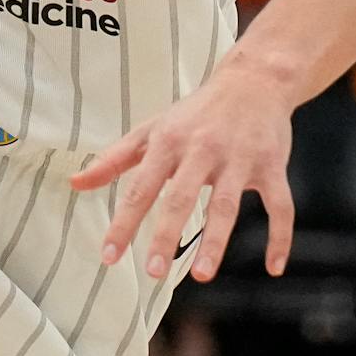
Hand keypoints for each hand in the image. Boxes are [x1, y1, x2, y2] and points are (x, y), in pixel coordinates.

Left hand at [68, 63, 295, 282]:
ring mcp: (238, 158)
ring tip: (202, 274)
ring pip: (226, 204)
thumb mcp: (152, 129)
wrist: (253, 80)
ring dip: (214, 241)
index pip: (140, 188)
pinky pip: (279, 206)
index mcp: (168, 142)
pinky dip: (281, 237)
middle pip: (180, 197)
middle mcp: (202, 149)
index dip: (123, 223)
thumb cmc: (195, 112)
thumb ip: (114, 159)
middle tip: (153, 272)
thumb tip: (74, 183)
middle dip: (166, 234)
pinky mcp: (271, 165)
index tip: (109, 256)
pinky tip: (274, 267)